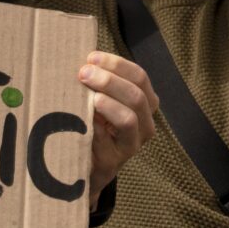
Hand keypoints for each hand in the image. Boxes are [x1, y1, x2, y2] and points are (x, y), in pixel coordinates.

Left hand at [79, 50, 156, 194]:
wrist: (85, 170)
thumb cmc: (95, 128)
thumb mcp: (106, 105)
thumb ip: (103, 85)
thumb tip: (86, 60)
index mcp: (146, 105)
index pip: (140, 78)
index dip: (117, 65)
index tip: (92, 57)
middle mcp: (145, 125)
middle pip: (137, 96)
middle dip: (110, 81)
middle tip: (84, 73)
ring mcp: (131, 146)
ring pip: (129, 119)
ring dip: (109, 104)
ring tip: (91, 97)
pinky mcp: (112, 163)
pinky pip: (106, 143)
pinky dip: (94, 128)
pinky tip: (83, 119)